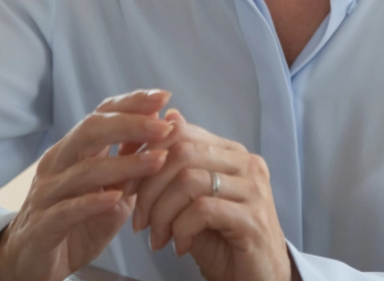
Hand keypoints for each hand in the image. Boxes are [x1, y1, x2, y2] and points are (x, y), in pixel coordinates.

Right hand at [0, 90, 174, 280]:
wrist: (29, 264)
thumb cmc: (76, 225)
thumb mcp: (111, 192)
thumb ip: (131, 167)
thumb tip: (166, 133)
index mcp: (72, 152)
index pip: (100, 116)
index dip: (130, 104)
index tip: (163, 95)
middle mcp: (56, 165)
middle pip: (90, 131)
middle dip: (130, 125)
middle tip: (163, 126)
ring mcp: (46, 195)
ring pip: (84, 171)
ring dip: (125, 164)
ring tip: (158, 161)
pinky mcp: (41, 227)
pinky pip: (66, 210)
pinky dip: (92, 202)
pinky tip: (117, 198)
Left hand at [131, 110, 290, 280]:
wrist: (256, 280)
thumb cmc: (224, 241)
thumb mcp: (194, 200)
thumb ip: (180, 166)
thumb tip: (167, 118)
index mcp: (232, 153)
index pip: (181, 133)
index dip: (146, 156)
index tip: (127, 186)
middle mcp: (247, 164)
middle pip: (182, 153)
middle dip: (149, 188)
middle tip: (140, 220)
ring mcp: (253, 190)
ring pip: (188, 181)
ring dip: (162, 213)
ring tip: (159, 237)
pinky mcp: (253, 218)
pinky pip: (202, 210)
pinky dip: (181, 229)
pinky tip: (180, 246)